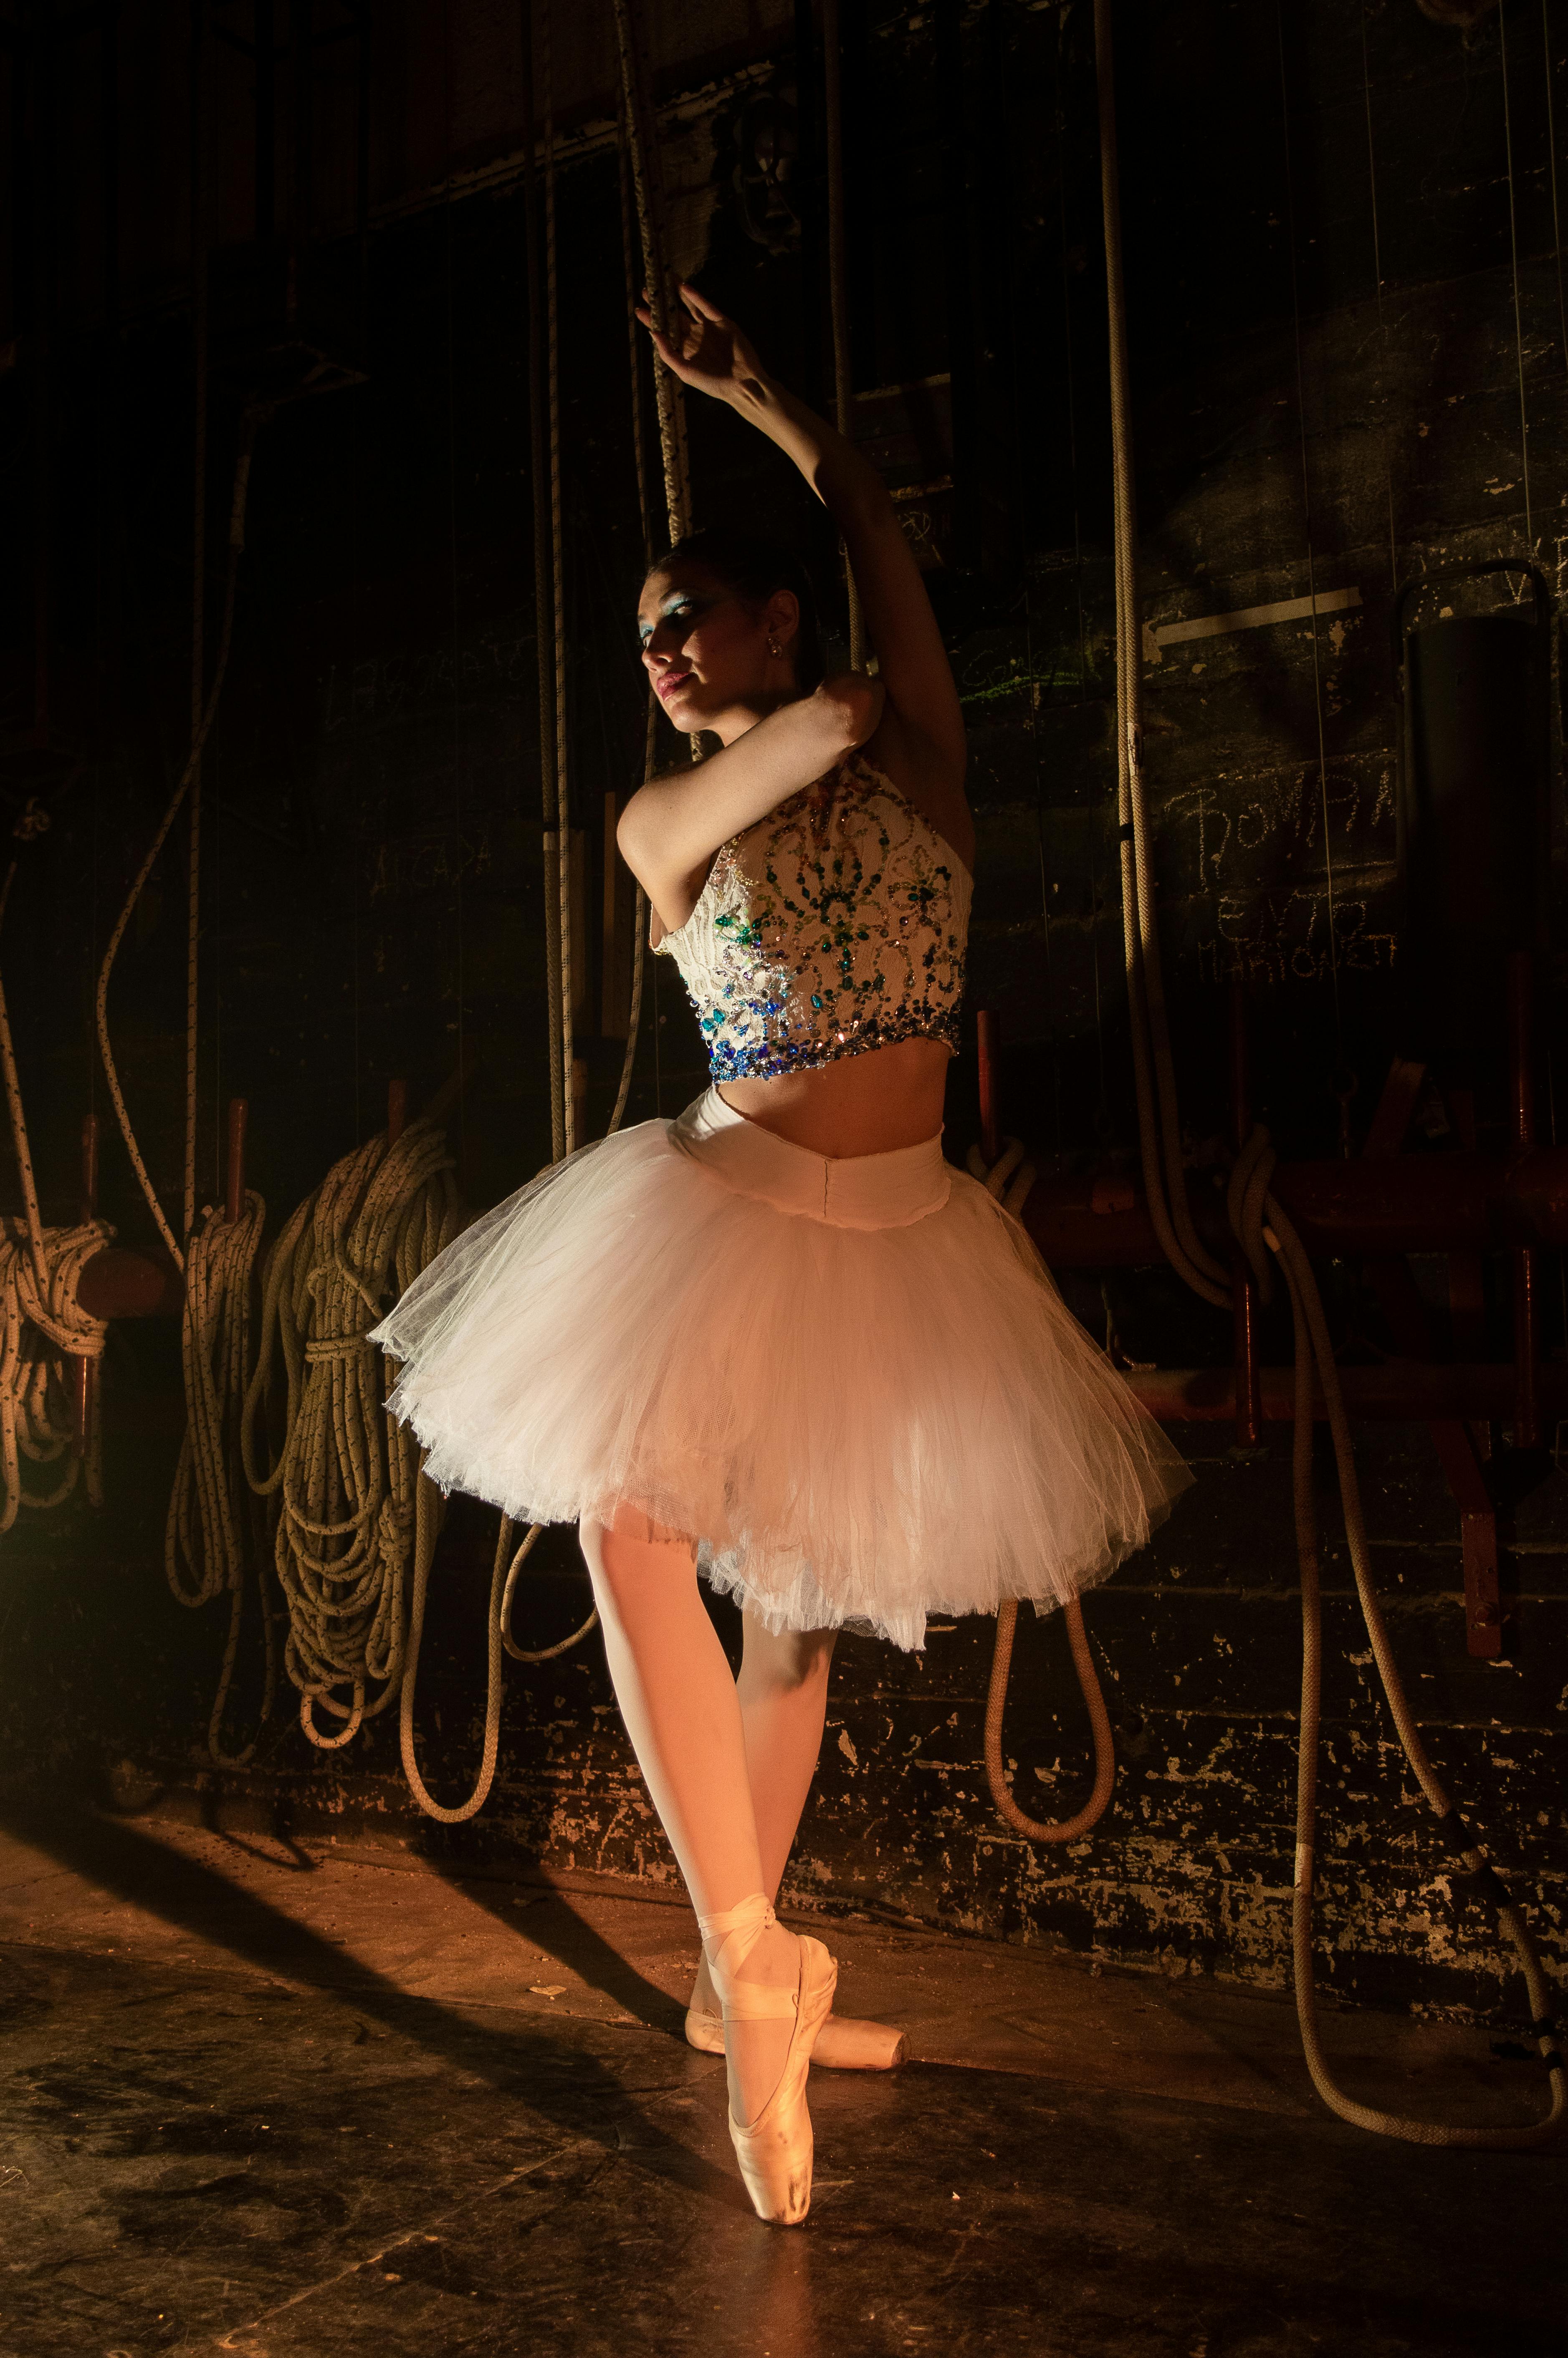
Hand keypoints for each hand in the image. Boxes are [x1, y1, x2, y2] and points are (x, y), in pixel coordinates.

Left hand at [635, 281, 766, 404]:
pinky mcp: (723, 322)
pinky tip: (685, 288)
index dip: (652, 320)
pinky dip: (696, 297)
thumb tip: (652, 333)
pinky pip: (706, 306)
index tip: (639, 309)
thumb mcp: (685, 371)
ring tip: (666, 278)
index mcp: (687, 350)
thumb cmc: (713, 383)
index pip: (666, 331)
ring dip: (678, 292)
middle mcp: (696, 336)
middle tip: (647, 290)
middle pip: (675, 315)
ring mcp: (709, 327)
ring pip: (690, 305)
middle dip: (662, 303)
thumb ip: (668, 352)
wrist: (742, 384)